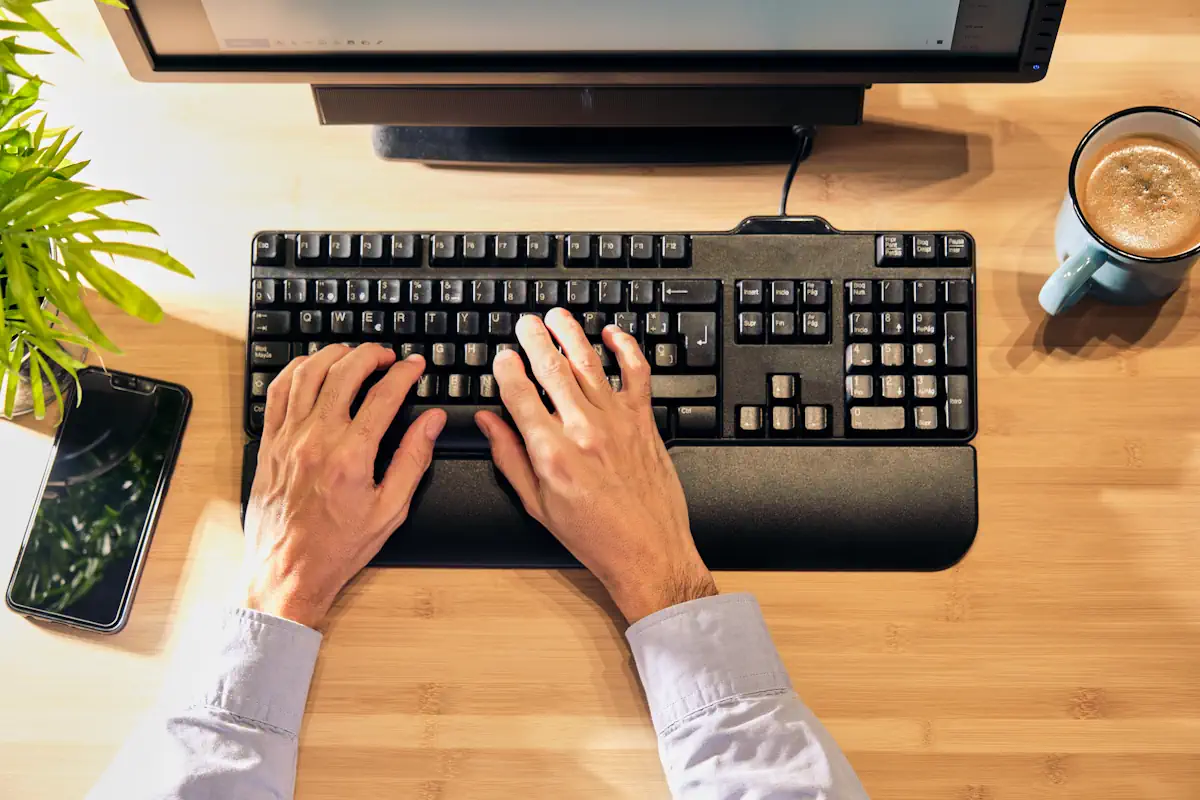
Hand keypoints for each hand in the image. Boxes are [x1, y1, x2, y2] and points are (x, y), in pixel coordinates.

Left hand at [243, 344, 445, 627]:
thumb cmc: (338, 547)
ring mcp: (288, 439)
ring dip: (334, 355)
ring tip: (353, 355)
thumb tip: (431, 422)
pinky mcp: (269, 443)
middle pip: (345, 373)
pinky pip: (277, 392)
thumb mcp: (390, 509)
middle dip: (371, 355)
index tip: (416, 366)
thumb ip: (413, 459)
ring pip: (308, 374)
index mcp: (351, 456)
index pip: (384, 396)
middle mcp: (316, 440)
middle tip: (387, 357)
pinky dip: (296, 371)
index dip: (405, 374)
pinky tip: (312, 368)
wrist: (288, 571)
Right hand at [475, 309, 716, 622]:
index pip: (519, 394)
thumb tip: (489, 422)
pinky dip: (626, 348)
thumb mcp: (537, 504)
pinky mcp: (644, 421)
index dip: (507, 369)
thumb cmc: (594, 535)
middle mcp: (583, 430)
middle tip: (525, 323)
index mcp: (551, 453)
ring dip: (571, 333)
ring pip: (590, 363)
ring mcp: (617, 421)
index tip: (502, 356)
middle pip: (552, 369)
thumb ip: (509, 457)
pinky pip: (637, 373)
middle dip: (534, 339)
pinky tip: (613, 334)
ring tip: (557, 316)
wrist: (648, 551)